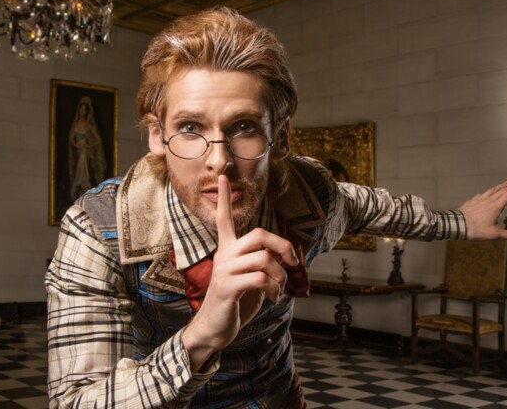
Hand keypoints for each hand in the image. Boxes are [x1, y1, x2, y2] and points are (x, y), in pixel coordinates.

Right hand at [182, 175, 297, 370]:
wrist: (215, 329)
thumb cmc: (235, 302)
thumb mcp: (251, 279)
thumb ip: (262, 263)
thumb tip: (283, 257)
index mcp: (228, 250)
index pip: (224, 219)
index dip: (223, 198)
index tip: (222, 176)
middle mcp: (224, 255)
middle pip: (258, 234)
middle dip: (282, 244)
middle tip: (292, 261)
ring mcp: (224, 271)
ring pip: (264, 258)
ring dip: (280, 275)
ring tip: (280, 288)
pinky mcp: (227, 287)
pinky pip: (261, 279)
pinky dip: (275, 289)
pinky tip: (274, 297)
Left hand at [458, 174, 506, 241]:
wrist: (456, 225)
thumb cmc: (474, 230)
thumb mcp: (495, 234)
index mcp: (496, 207)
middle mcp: (488, 201)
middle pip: (503, 190)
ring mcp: (479, 200)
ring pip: (492, 190)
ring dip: (500, 186)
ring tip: (506, 183)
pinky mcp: (471, 202)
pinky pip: (481, 195)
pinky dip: (487, 192)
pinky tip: (486, 194)